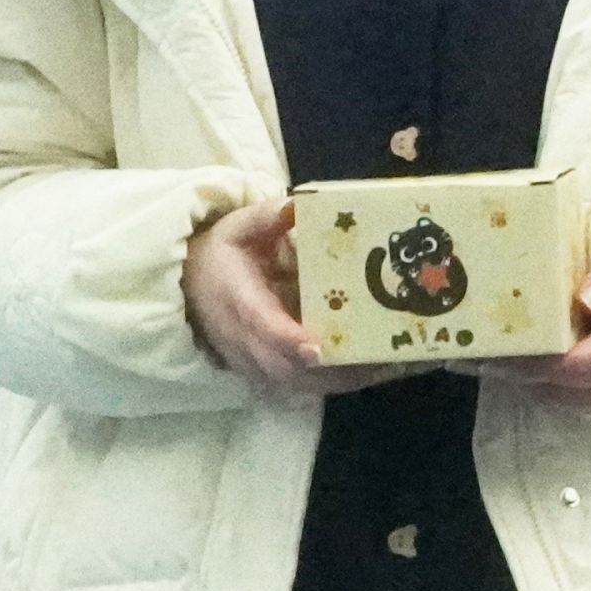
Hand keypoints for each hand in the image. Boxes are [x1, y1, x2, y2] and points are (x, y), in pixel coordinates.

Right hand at [182, 200, 394, 400]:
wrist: (190, 291)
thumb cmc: (221, 257)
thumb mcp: (236, 229)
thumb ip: (265, 217)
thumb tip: (298, 204)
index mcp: (239, 302)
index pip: (263, 328)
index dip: (289, 342)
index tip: (317, 349)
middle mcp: (248, 342)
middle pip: (293, 368)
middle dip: (338, 368)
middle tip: (387, 358)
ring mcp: (260, 364)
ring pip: (306, 384)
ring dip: (351, 378)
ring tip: (400, 364)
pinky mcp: (273, 374)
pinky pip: (311, 386)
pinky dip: (346, 381)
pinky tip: (387, 368)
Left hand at [476, 237, 590, 419]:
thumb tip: (585, 299)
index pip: (582, 362)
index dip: (538, 357)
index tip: (502, 342)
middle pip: (559, 382)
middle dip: (517, 366)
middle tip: (474, 348)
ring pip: (553, 395)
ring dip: (517, 377)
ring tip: (480, 355)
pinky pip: (557, 400)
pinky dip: (529, 383)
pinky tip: (502, 364)